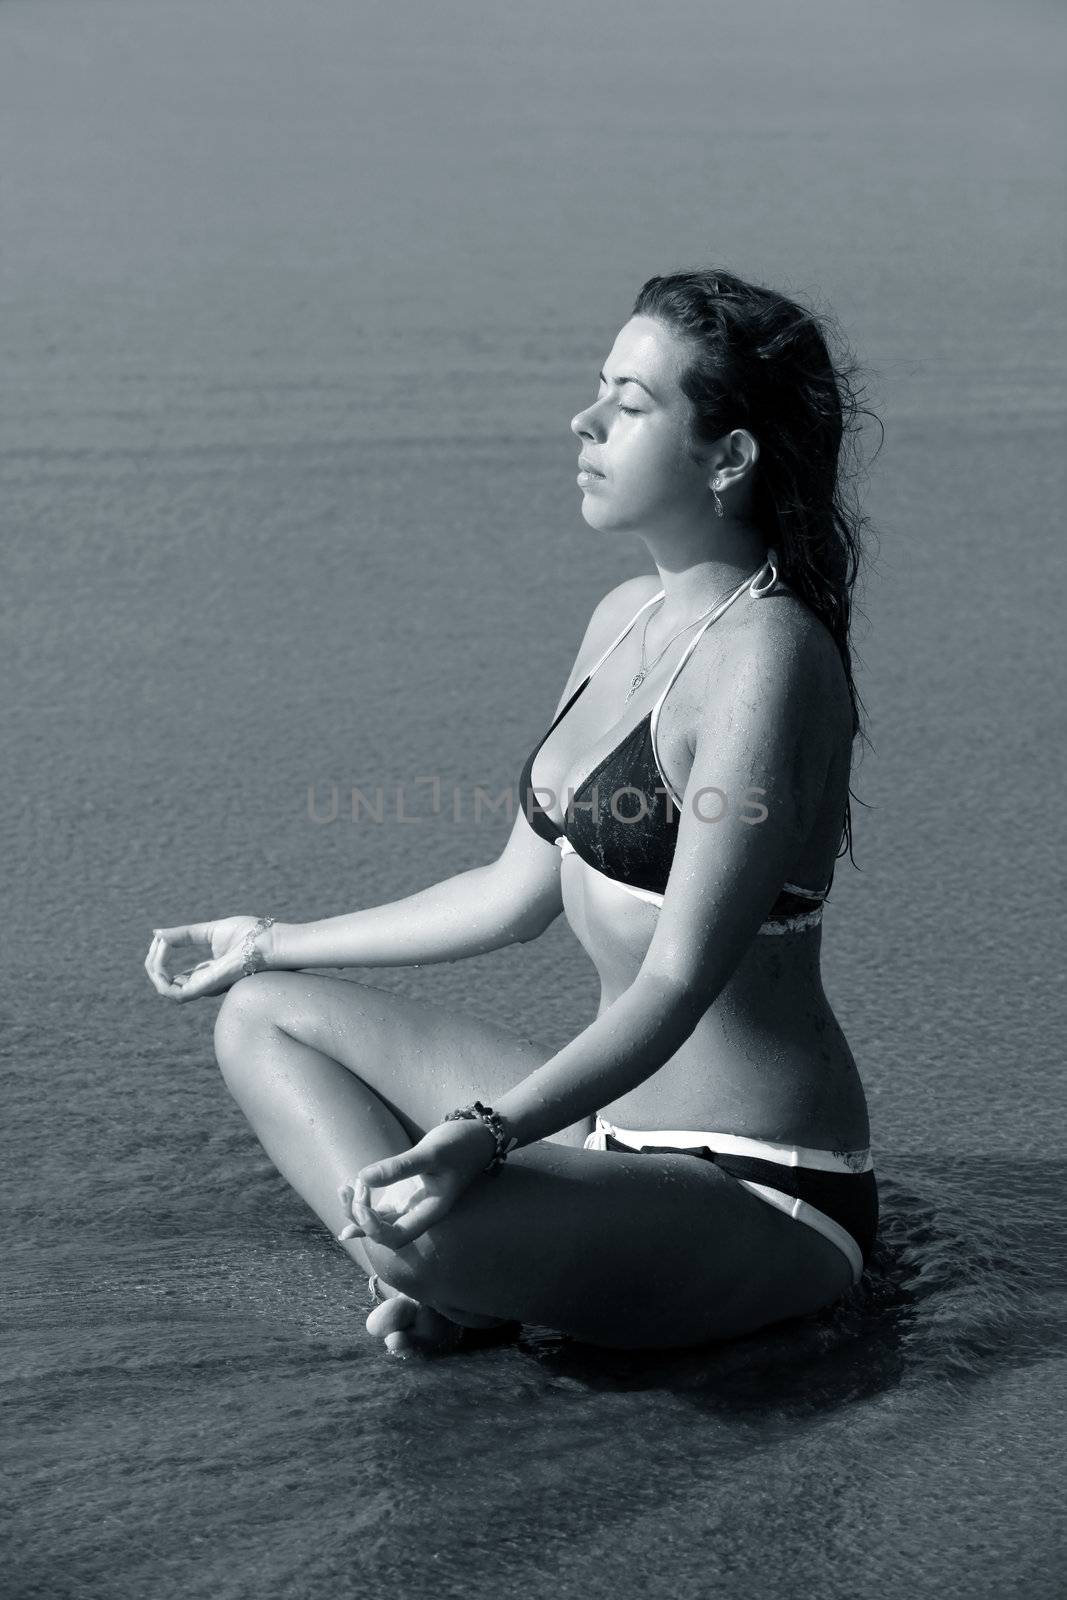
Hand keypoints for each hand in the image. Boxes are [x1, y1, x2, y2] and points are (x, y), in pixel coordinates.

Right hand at [144, 916, 267, 1002]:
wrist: (270, 941)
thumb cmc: (251, 935)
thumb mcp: (210, 931)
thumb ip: (184, 935)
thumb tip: (156, 934)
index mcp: (206, 973)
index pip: (173, 976)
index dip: (160, 958)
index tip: (161, 938)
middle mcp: (204, 984)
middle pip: (165, 984)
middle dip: (153, 963)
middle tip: (156, 941)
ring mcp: (205, 987)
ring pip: (165, 989)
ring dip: (154, 968)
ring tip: (157, 946)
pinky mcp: (207, 986)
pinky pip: (172, 990)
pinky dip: (161, 971)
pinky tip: (164, 949)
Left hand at [337, 1119, 498, 1249]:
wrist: (476, 1136)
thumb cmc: (460, 1146)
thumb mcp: (431, 1153)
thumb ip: (399, 1167)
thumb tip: (363, 1178)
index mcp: (429, 1212)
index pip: (396, 1237)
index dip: (373, 1228)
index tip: (363, 1201)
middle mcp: (418, 1213)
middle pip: (382, 1232)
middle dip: (359, 1218)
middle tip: (349, 1189)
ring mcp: (410, 1202)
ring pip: (378, 1219)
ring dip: (356, 1209)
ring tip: (343, 1187)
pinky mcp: (405, 1190)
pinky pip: (380, 1205)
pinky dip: (363, 1202)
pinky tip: (348, 1193)